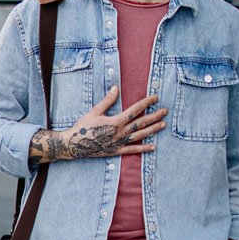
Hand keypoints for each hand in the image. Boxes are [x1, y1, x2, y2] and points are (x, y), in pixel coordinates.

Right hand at [29, 86, 166, 162]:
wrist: (74, 144)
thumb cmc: (82, 127)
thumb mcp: (94, 112)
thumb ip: (107, 101)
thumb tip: (116, 88)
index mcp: (115, 121)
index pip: (135, 110)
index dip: (146, 103)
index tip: (155, 98)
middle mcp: (120, 132)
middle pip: (141, 122)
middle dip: (154, 116)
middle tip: (165, 111)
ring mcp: (119, 142)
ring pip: (140, 135)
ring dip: (152, 130)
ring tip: (163, 124)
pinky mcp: (116, 151)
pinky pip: (132, 149)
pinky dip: (143, 148)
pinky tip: (153, 147)